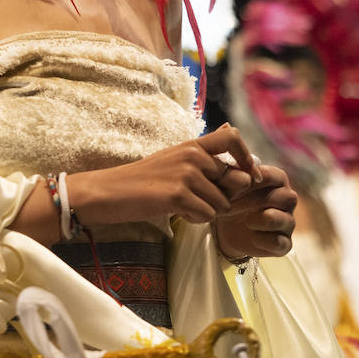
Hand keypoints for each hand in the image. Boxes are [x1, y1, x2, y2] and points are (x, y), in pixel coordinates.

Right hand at [70, 124, 259, 226]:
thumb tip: (240, 153)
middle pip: (234, 181)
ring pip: (222, 203)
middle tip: (198, 200)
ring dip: (207, 211)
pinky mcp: (178, 194)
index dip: (247, 157)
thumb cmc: (142, 180)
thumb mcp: (174, 162)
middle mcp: (192, 155)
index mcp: (192, 144)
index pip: (233, 138)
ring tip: (181, 205)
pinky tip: (176, 212)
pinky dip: (195, 219)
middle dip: (224, 197)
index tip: (249, 175)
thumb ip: (205, 161)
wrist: (108, 192)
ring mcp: (186, 174)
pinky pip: (207, 215)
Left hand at [212, 163, 296, 258]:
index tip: (232, 188)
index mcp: (278, 180)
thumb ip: (234, 174)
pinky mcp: (284, 244)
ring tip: (247, 220)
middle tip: (234, 206)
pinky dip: (263, 240)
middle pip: (286, 197)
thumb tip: (237, 172)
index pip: (273, 176)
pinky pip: (280, 242)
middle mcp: (288, 200)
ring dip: (263, 220)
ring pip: (286, 220)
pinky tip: (252, 237)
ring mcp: (288, 222)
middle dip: (257, 201)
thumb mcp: (229, 184)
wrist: (226, 227)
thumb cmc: (231, 199)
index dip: (251, 182)